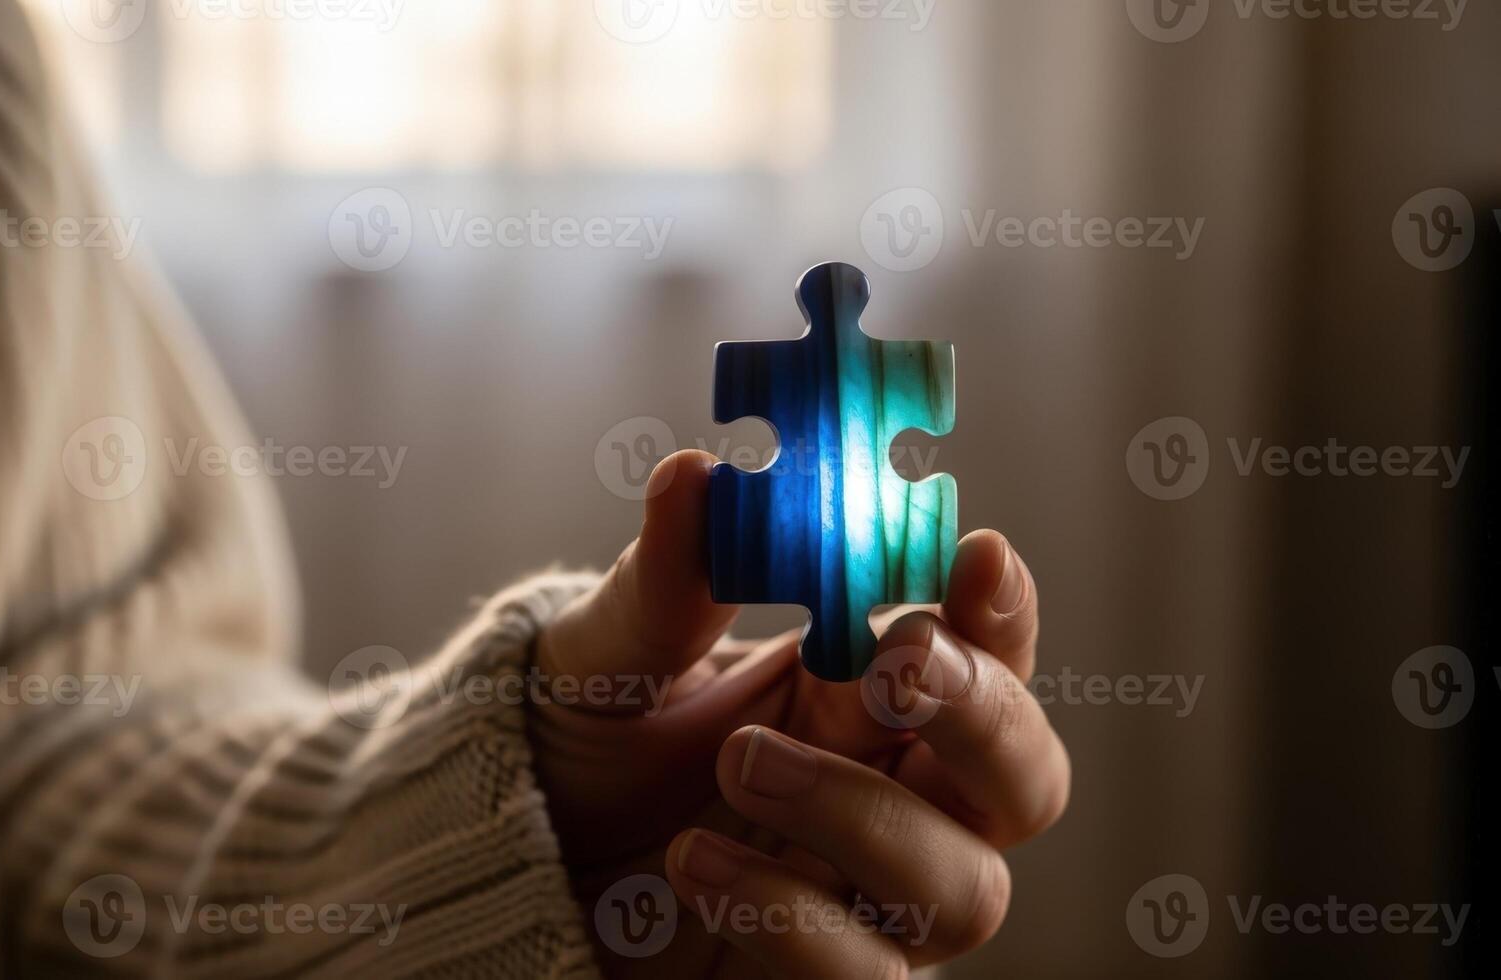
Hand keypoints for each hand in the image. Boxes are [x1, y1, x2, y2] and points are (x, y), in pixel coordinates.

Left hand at [533, 451, 1068, 976]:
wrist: (517, 863)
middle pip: (1027, 779)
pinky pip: (866, 977)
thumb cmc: (586, 744)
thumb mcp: (609, 655)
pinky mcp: (822, 978)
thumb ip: (663, 583)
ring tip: (738, 760)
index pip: (988, 654)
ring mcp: (868, 901)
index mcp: (866, 694)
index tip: (976, 553)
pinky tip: (692, 863)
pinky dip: (789, 916)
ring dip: (861, 814)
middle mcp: (895, 795)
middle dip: (982, 715)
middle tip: (890, 664)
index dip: (1004, 611)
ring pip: (965, 889)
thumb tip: (694, 472)